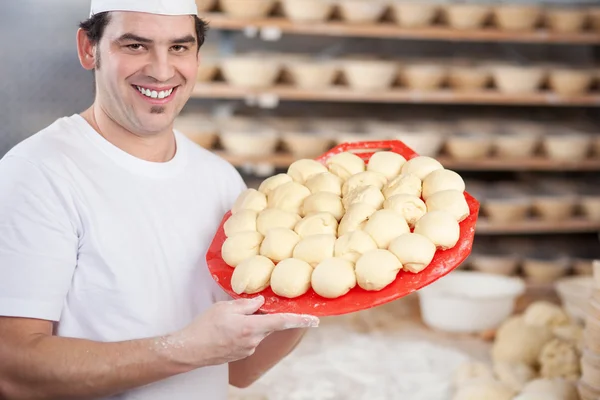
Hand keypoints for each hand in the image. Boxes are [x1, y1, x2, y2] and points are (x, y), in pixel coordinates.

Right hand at [164, 296, 318, 367]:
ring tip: (226, 321)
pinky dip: (242, 330)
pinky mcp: (241, 354)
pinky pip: (248, 338)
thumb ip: (247, 304)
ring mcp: (247, 349)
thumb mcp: (225, 307)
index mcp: (251, 327)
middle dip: (261, 315)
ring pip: (257, 330)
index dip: (300, 320)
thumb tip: (260, 302)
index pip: (282, 322)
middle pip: (268, 324)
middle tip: (242, 310)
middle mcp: (253, 341)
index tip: (315, 320)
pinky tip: (226, 329)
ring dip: (248, 323)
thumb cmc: (205, 327)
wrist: (189, 350)